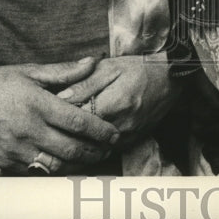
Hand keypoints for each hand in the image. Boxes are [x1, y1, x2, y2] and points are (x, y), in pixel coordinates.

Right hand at [0, 57, 120, 172]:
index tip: (115, 133)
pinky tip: (63, 163)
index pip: (78, 122)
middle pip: (70, 149)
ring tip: (90, 158)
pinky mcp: (2, 162)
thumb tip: (92, 62)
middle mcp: (27, 130)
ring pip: (55, 165)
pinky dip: (52, 169)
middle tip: (108, 149)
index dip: (100, 130)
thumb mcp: (30, 72)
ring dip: (76, 164)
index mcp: (37, 104)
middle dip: (94, 152)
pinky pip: (34, 170)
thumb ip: (64, 72)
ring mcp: (14, 149)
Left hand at [57, 53, 175, 138]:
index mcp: (114, 104)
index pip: (77, 119)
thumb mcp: (111, 67)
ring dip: (78, 143)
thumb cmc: (140, 68)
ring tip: (63, 135)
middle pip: (84, 138)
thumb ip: (85, 83)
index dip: (60, 117)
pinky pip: (107, 151)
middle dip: (65, 134)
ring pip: (94, 149)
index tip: (47, 112)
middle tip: (49, 127)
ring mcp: (128, 136)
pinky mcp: (133, 141)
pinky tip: (83, 139)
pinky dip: (93, 147)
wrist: (171, 78)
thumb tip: (60, 97)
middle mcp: (121, 125)